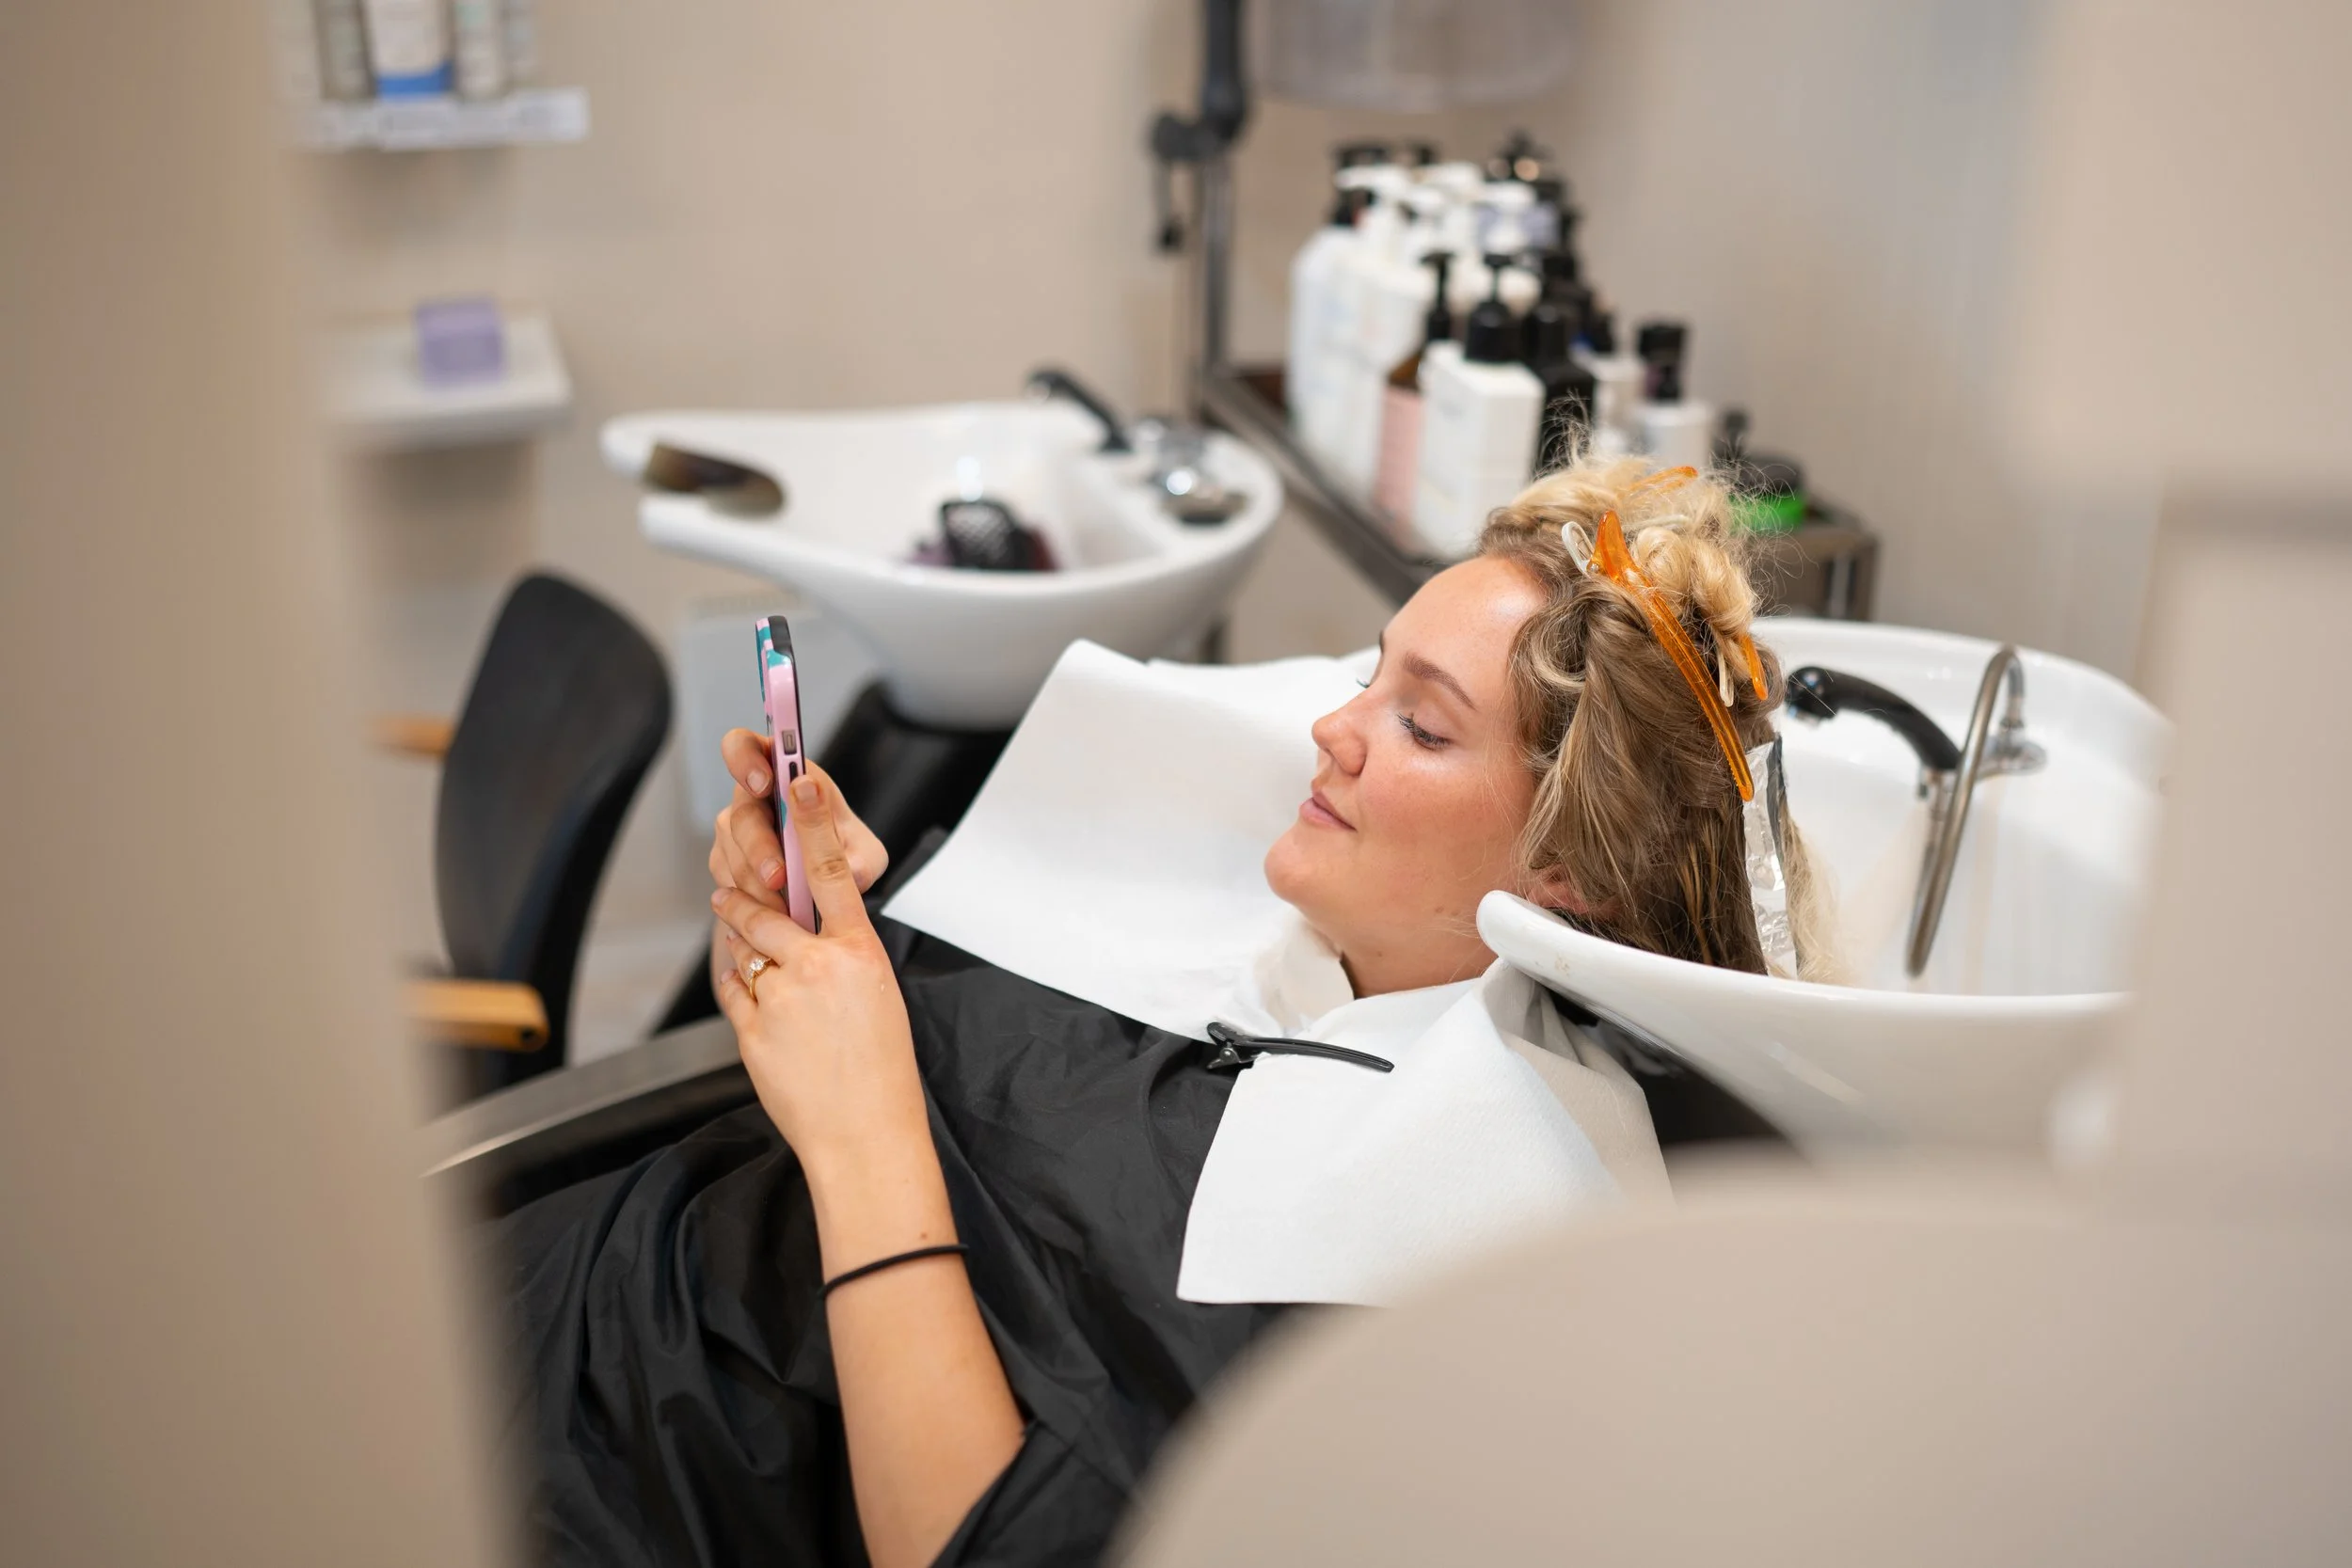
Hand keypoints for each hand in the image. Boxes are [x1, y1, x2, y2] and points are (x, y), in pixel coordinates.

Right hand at [709, 731, 887, 911]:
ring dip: (757, 881)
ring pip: (731, 853)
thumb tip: (852, 870)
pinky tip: (773, 909)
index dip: (746, 759)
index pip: (745, 747)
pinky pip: (727, 881)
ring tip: (785, 904)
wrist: (823, 895)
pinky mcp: (725, 863)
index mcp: (785, 776)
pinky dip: (750, 899)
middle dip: (760, 848)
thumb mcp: (865, 855)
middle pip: (739, 814)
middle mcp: (752, 799)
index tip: (765, 783)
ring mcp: (734, 832)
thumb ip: (861, 858)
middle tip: (780, 876)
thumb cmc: (844, 856)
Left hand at [713, 767, 925, 1176]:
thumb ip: (845, 954)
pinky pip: (733, 989)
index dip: (812, 822)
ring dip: (739, 939)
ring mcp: (782, 999)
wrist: (865, 1137)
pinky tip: (756, 996)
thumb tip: (812, 930)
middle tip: (734, 887)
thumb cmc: (882, 1071)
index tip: (798, 780)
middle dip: (745, 896)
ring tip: (745, 941)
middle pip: (767, 908)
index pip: (832, 871)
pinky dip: (738, 985)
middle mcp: (819, 968)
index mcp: (861, 953)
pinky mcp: (752, 1031)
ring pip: (744, 947)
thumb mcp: (880, 996)